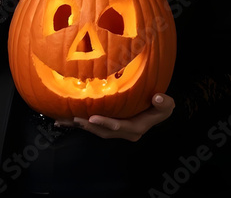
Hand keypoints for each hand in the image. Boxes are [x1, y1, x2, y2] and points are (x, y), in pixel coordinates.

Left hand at [56, 93, 174, 141]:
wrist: (156, 111)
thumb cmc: (160, 107)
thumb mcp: (167, 106)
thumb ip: (164, 104)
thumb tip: (157, 98)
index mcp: (135, 129)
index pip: (119, 127)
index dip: (106, 123)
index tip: (93, 117)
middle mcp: (123, 133)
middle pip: (102, 131)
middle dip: (87, 126)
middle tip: (73, 119)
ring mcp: (115, 131)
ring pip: (95, 130)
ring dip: (80, 126)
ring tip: (63, 121)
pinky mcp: (109, 127)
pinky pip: (92, 127)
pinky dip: (78, 124)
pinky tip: (63, 122)